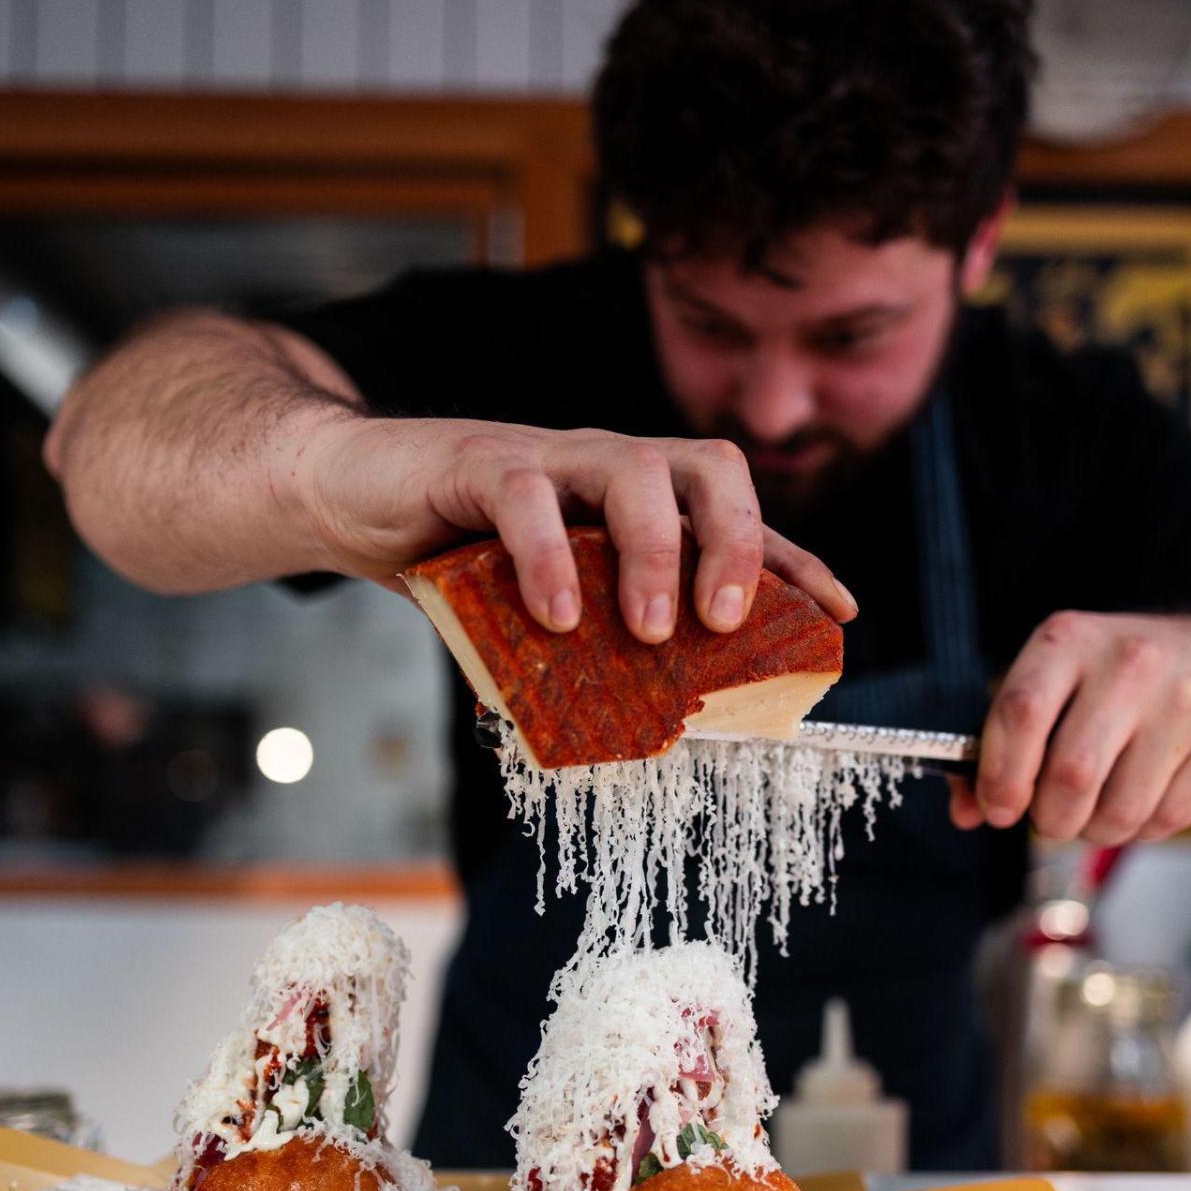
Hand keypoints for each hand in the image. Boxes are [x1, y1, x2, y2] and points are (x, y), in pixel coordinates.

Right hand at [301, 415, 855, 641]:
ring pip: (633, 472)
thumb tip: (637, 733)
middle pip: (709, 469)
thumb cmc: (457, 554)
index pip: (732, 520)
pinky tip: (558, 616)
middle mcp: (607, 468)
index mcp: (633, 503)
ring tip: (656, 632)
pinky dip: (550, 555)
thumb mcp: (540, 608)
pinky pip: (528, 496)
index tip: (838, 614)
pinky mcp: (480, 460)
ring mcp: (549, 457)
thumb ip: (586, 649)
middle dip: (738, 543)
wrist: (352, 492)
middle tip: (729, 623)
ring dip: (655, 553)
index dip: (793, 561)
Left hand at [948, 611, 1190, 842]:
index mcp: (1068, 641)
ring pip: (1119, 811)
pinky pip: (1165, 819)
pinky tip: (1141, 796)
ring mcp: (1185, 698)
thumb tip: (966, 812)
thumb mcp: (1048, 690)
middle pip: (1070, 775)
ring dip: (1094, 831)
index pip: (1019, 715)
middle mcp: (1130, 661)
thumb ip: (996, 749)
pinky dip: (1141, 829)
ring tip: (1095, 809)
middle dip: (1049, 819)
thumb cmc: (1109, 685)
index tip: (998, 809)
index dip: (1000, 778)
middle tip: (1050, 819)